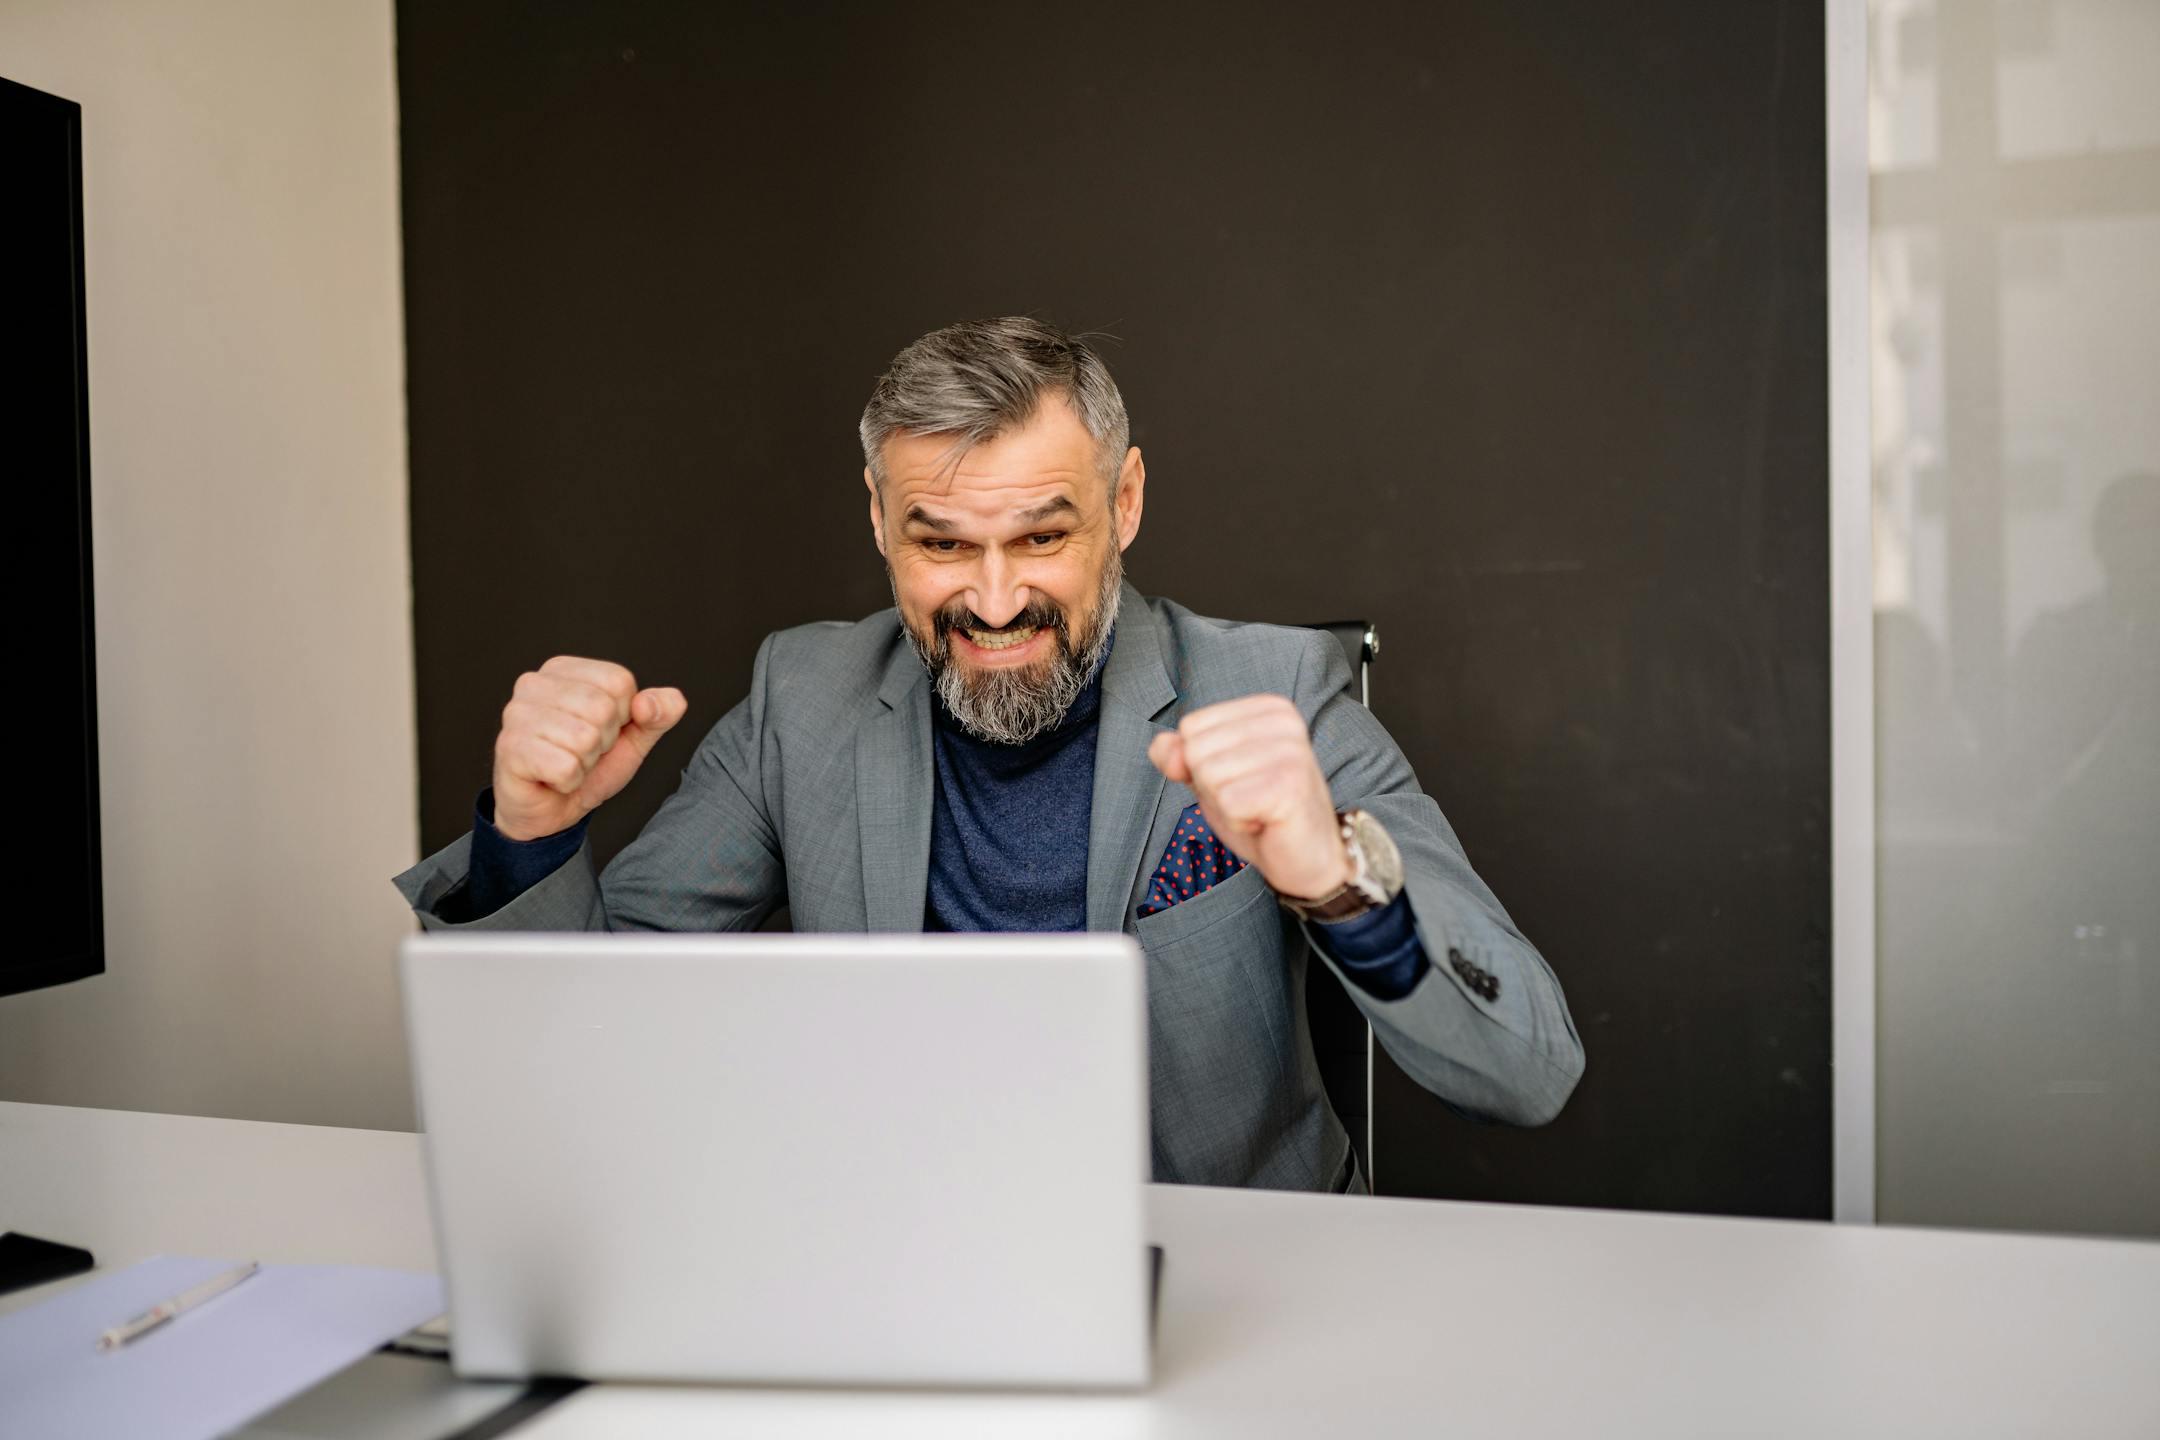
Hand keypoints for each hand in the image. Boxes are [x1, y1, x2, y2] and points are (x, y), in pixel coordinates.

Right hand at [491, 656, 687, 840]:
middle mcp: (533, 683)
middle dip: (603, 741)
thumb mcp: (633, 738)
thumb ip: (658, 714)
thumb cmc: (586, 766)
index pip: (620, 681)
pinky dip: (570, 781)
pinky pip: (566, 767)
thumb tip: (651, 703)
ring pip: (585, 738)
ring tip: (567, 763)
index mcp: (563, 670)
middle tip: (582, 751)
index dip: (623, 716)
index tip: (601, 731)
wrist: (551, 810)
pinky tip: (552, 778)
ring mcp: (516, 714)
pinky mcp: (510, 748)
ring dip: (585, 762)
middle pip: (603, 708)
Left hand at [1145, 694, 1348, 901]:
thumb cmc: (1262, 815)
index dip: (1203, 766)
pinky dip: (1239, 821)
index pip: (1191, 728)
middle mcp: (1282, 721)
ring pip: (1209, 777)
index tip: (1241, 780)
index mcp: (1267, 709)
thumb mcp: (1212, 778)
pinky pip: (1228, 802)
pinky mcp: (1290, 784)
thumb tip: (1164, 748)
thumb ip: (1181, 756)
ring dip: (1227, 806)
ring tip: (1260, 809)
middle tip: (1251, 799)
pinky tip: (1267, 821)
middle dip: (1213, 787)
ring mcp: (1290, 750)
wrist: (1308, 859)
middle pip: (1196, 751)